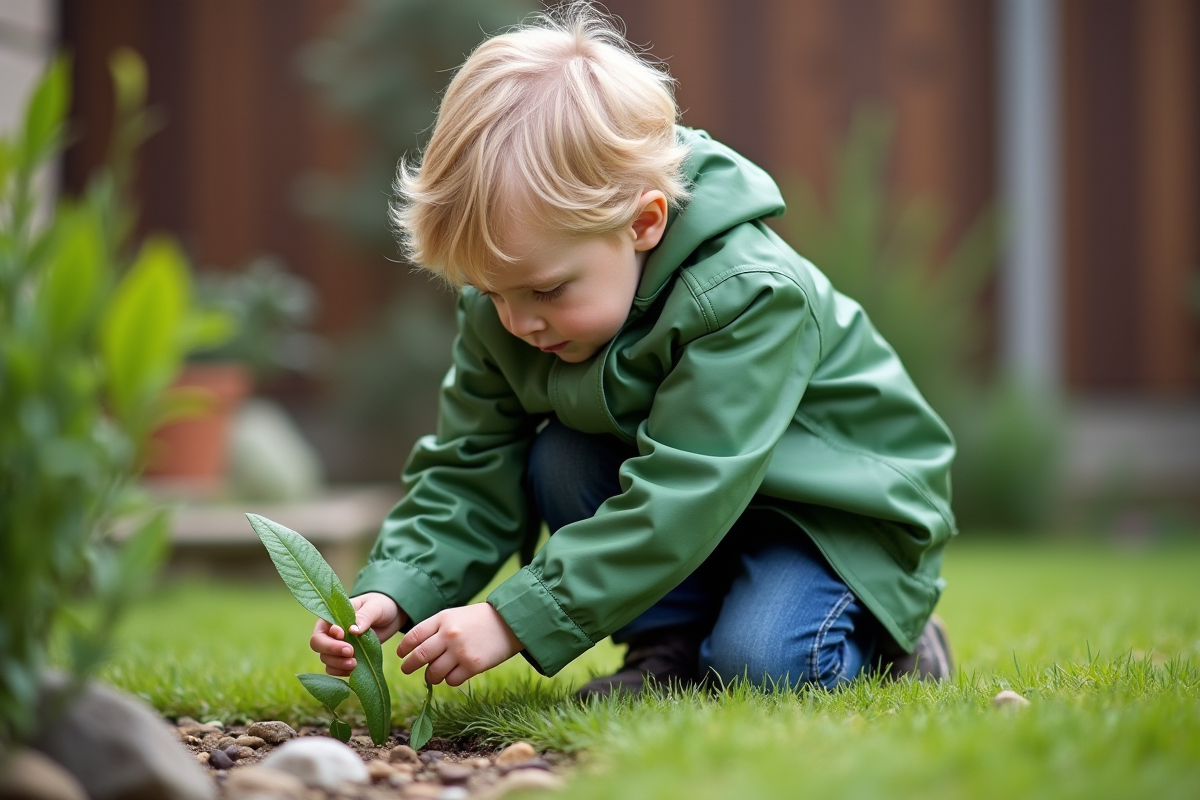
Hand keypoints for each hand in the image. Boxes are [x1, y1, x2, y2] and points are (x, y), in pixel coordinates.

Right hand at [309, 591, 406, 676]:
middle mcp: (330, 632)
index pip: (320, 630)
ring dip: (338, 664)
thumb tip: (353, 630)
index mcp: (332, 617)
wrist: (390, 617)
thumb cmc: (379, 605)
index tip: (344, 636)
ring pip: (326, 660)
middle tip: (351, 652)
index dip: (329, 638)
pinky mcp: (345, 657)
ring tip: (355, 663)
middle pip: (318, 646)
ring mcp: (337, 646)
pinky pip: (335, 668)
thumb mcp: (374, 606)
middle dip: (332, 652)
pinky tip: (354, 670)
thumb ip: (364, 616)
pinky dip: (342, 672)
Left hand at [397, 603, 522, 686]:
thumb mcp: (455, 615)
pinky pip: (451, 680)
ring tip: (434, 674)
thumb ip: (436, 629)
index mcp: (443, 619)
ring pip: (433, 673)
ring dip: (431, 676)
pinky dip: (449, 680)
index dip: (404, 648)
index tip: (401, 654)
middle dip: (409, 666)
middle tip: (406, 669)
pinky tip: (455, 674)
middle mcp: (449, 635)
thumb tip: (417, 650)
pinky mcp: (472, 665)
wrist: (510, 622)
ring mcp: (460, 651)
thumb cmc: (480, 619)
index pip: (414, 636)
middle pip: (419, 656)